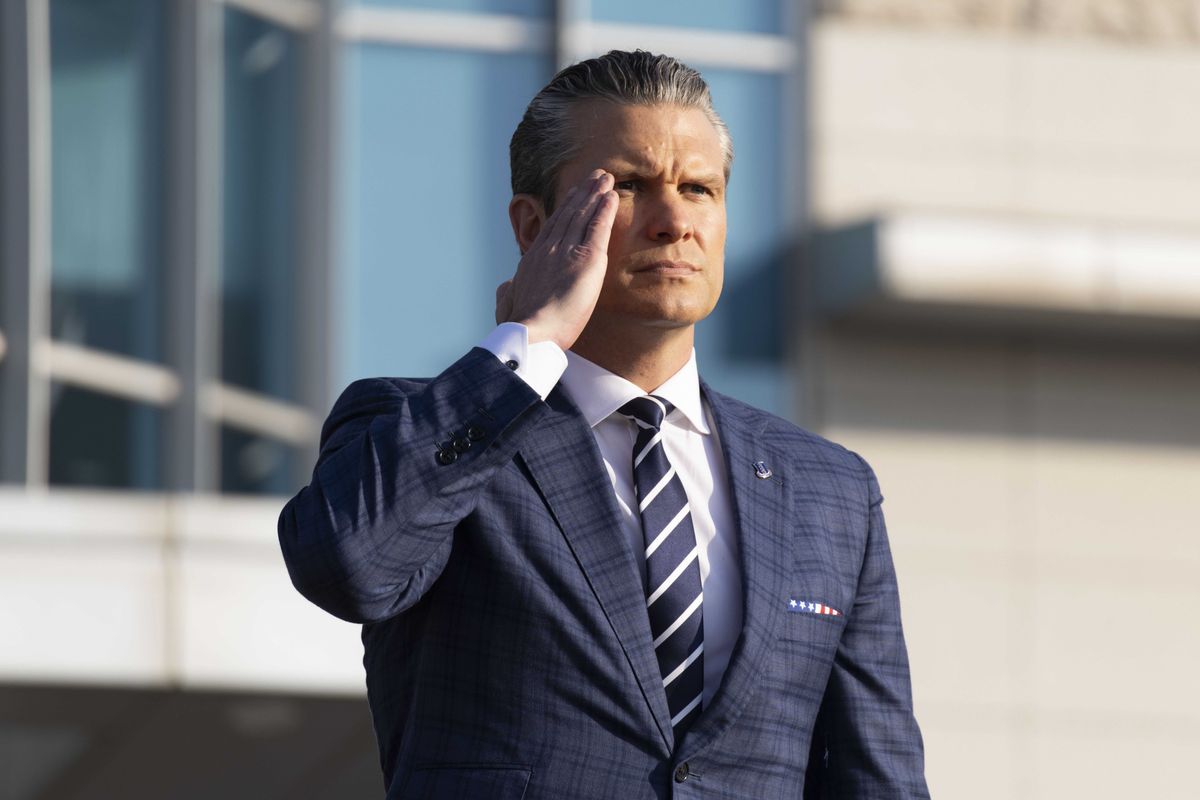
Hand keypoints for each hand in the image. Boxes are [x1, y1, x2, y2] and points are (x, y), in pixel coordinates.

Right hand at [495, 170, 617, 350]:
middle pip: (568, 214)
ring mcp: (566, 251)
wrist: (531, 332)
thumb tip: (505, 286)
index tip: (573, 195)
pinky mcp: (587, 259)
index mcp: (532, 260)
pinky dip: (604, 209)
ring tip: (605, 178)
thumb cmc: (519, 326)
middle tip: (594, 176)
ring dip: (595, 194)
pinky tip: (611, 196)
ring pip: (582, 215)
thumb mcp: (508, 305)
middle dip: (582, 193)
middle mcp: (549, 249)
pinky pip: (598, 227)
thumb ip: (508, 293)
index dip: (564, 209)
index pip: (552, 228)